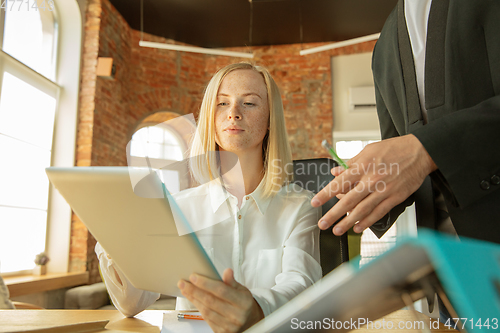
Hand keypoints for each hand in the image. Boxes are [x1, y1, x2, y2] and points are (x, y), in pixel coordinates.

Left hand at [178, 268, 263, 332]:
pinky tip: (193, 300)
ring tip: (185, 289)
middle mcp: (237, 316)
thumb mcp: (242, 290)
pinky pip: (206, 319)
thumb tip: (227, 271)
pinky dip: (198, 308)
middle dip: (194, 291)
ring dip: (193, 299)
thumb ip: (232, 282)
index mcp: (244, 302)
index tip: (194, 277)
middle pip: (211, 301)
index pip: (222, 291)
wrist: (250, 322)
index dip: (206, 283)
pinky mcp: (221, 332)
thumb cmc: (244, 304)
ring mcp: (229, 326)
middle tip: (183, 283)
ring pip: (206, 311)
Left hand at [311, 134, 436, 234]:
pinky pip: (378, 212)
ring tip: (337, 230)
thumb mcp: (368, 150)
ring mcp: (383, 190)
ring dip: (348, 222)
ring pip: (362, 210)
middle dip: (333, 214)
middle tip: (323, 223)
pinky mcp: (395, 198)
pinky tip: (358, 228)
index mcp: (362, 166)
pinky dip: (367, 222)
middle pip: (348, 201)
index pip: (339, 183)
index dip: (325, 194)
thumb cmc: (394, 149)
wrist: (420, 152)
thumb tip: (335, 172)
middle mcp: (371, 180)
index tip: (315, 202)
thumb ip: (350, 163)